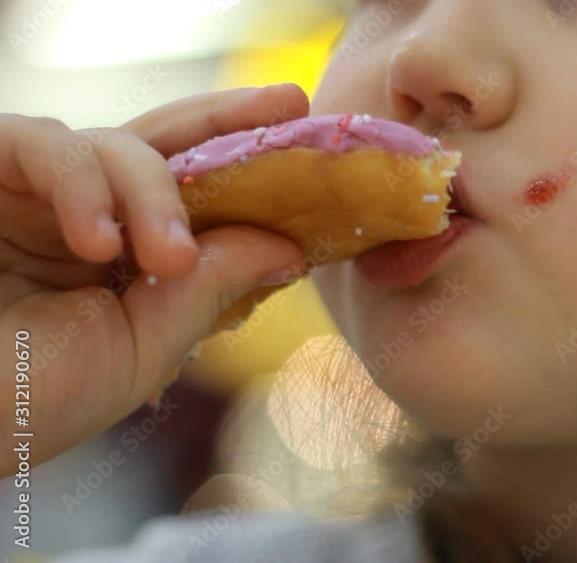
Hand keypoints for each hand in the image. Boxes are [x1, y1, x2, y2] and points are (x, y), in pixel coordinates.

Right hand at [0, 84, 309, 474]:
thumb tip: (288, 248)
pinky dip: (83, 186)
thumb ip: (210, 290)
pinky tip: (98, 244)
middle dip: (230, 122)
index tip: (311, 150)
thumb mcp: (142, 347)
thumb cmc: (25, 397)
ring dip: (157, 195)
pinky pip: (46, 144)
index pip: (197, 196)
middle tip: (288, 105)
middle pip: (168, 144)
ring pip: (119, 145)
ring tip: (167, 259)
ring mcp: (35, 188)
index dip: (250, 169)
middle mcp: (85, 210)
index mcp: (128, 253)